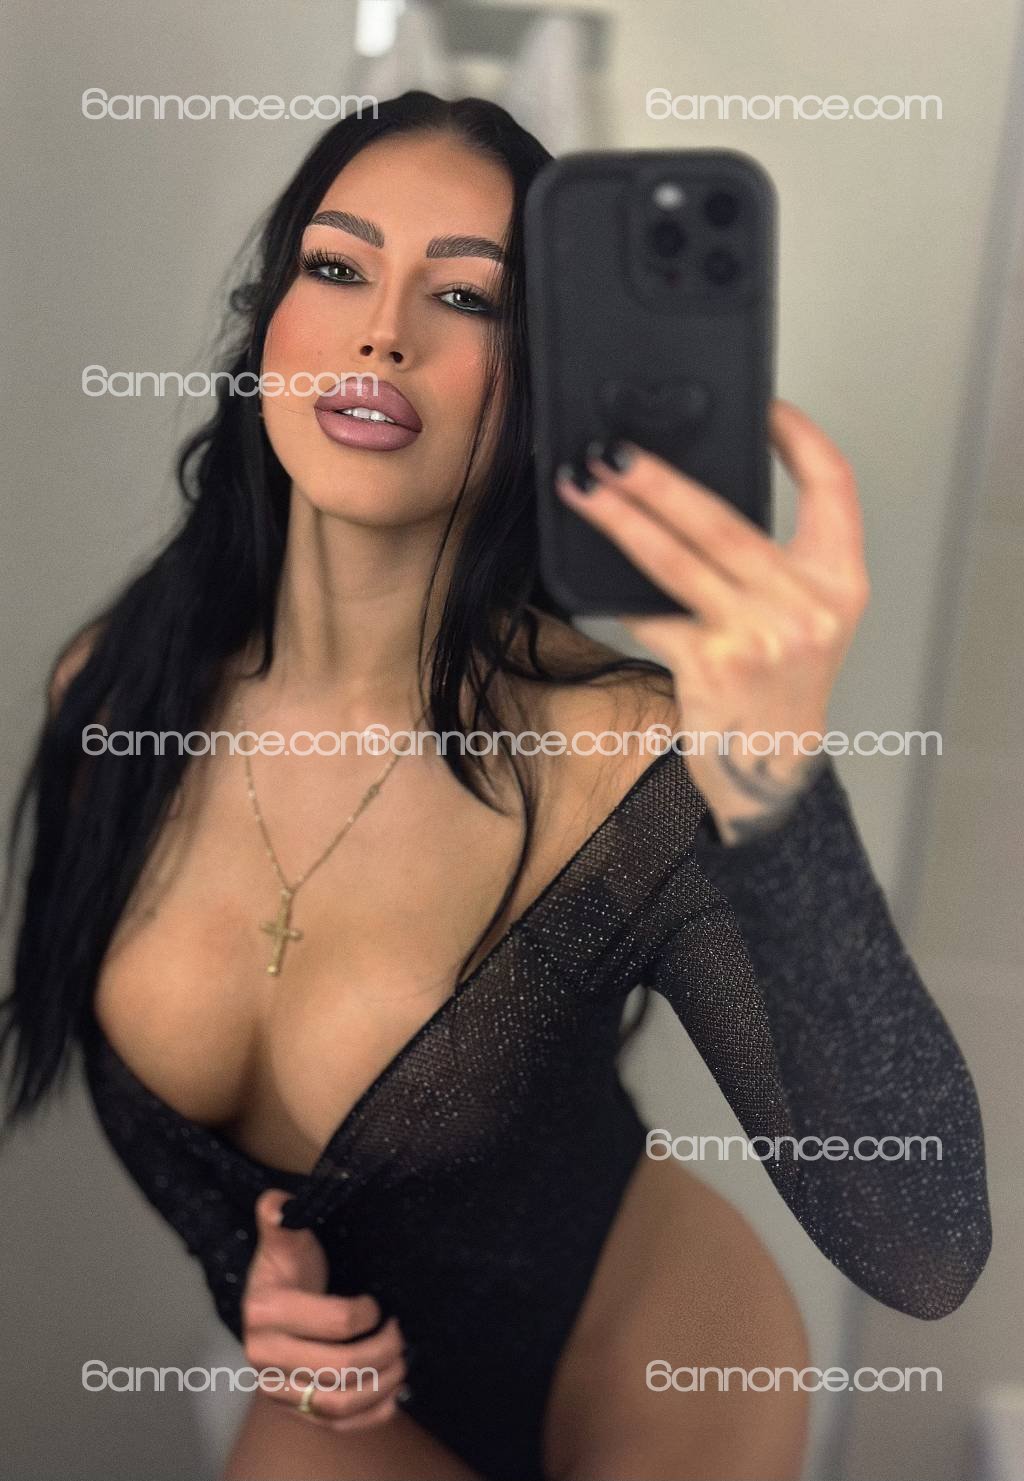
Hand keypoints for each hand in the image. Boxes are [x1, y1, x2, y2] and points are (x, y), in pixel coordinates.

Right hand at [241, 1189, 408, 1430]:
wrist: (272, 1305)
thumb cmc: (289, 1269)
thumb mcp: (287, 1240)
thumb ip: (281, 1220)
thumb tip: (277, 1202)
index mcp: (266, 1312)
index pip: (335, 1322)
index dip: (368, 1314)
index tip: (379, 1303)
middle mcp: (265, 1357)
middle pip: (339, 1368)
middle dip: (383, 1351)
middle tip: (402, 1333)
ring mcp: (278, 1390)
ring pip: (337, 1404)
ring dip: (380, 1386)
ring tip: (403, 1364)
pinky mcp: (294, 1411)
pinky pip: (335, 1426)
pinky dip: (370, 1416)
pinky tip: (393, 1395)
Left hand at [555, 399, 870, 843]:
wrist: (770, 770)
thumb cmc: (780, 688)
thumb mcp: (804, 619)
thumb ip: (772, 564)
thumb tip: (688, 498)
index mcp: (839, 582)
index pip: (834, 486)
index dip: (801, 438)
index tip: (763, 407)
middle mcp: (808, 606)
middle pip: (725, 519)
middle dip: (659, 480)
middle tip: (612, 451)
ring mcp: (761, 637)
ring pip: (677, 560)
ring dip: (621, 519)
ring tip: (582, 489)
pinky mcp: (713, 666)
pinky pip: (652, 614)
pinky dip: (617, 592)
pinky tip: (585, 570)